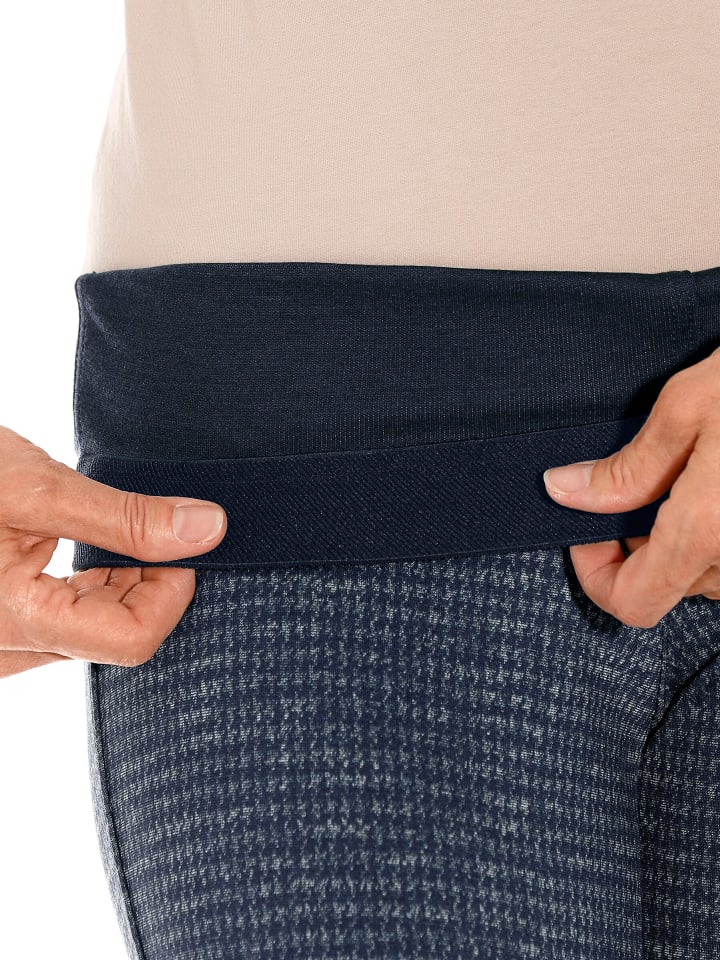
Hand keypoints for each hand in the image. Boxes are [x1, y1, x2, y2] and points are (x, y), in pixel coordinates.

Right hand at [0, 425, 226, 678]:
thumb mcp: (36, 486)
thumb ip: (125, 517)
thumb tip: (208, 528)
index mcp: (15, 620)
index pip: (132, 639)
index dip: (173, 589)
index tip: (182, 542)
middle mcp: (4, 649)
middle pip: (115, 636)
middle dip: (151, 583)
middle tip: (158, 528)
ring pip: (90, 632)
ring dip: (122, 586)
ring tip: (119, 534)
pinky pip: (62, 626)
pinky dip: (91, 591)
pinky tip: (92, 553)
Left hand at [543, 347, 719, 627]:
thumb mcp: (690, 405)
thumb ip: (628, 467)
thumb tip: (569, 492)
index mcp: (710, 532)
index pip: (631, 603)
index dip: (595, 573)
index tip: (588, 529)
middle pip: (672, 583)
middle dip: (643, 540)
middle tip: (641, 481)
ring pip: (711, 572)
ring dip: (687, 534)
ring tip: (696, 469)